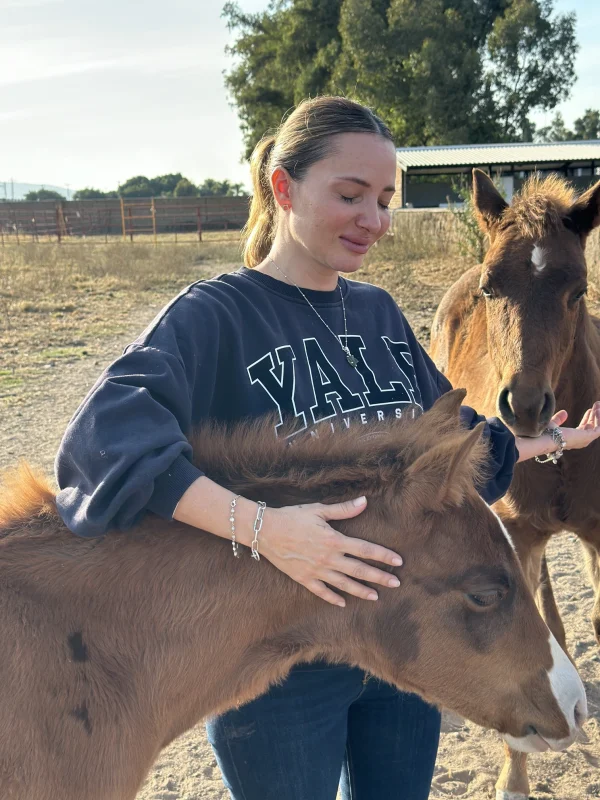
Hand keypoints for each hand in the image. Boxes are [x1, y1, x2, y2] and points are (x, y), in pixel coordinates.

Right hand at [258, 497, 402, 606]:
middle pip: (359, 570)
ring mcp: (316, 571)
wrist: (266, 531)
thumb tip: (364, 502)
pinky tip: (343, 603)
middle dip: (379, 577)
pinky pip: (322, 591)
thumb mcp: (318, 510)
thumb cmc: (292, 517)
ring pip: (344, 584)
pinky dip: (333, 598)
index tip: (398, 561)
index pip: (365, 549)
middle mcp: (328, 558)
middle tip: (397, 583)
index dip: (383, 556)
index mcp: (334, 540)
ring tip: (376, 596)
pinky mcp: (304, 578)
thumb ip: (343, 510)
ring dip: (361, 591)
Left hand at [549, 401, 599, 450]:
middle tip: (597, 404)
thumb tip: (564, 412)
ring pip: (596, 426)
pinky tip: (597, 410)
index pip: (583, 428)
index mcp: (572, 438)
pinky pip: (598, 428)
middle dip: (594, 415)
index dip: (587, 418)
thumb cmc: (547, 434)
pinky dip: (599, 419)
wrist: (547, 438)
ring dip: (598, 415)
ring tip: (598, 404)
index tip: (590, 409)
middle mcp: (580, 441)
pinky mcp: (588, 437)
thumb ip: (558, 419)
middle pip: (591, 426)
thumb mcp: (553, 424)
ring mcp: (585, 440)